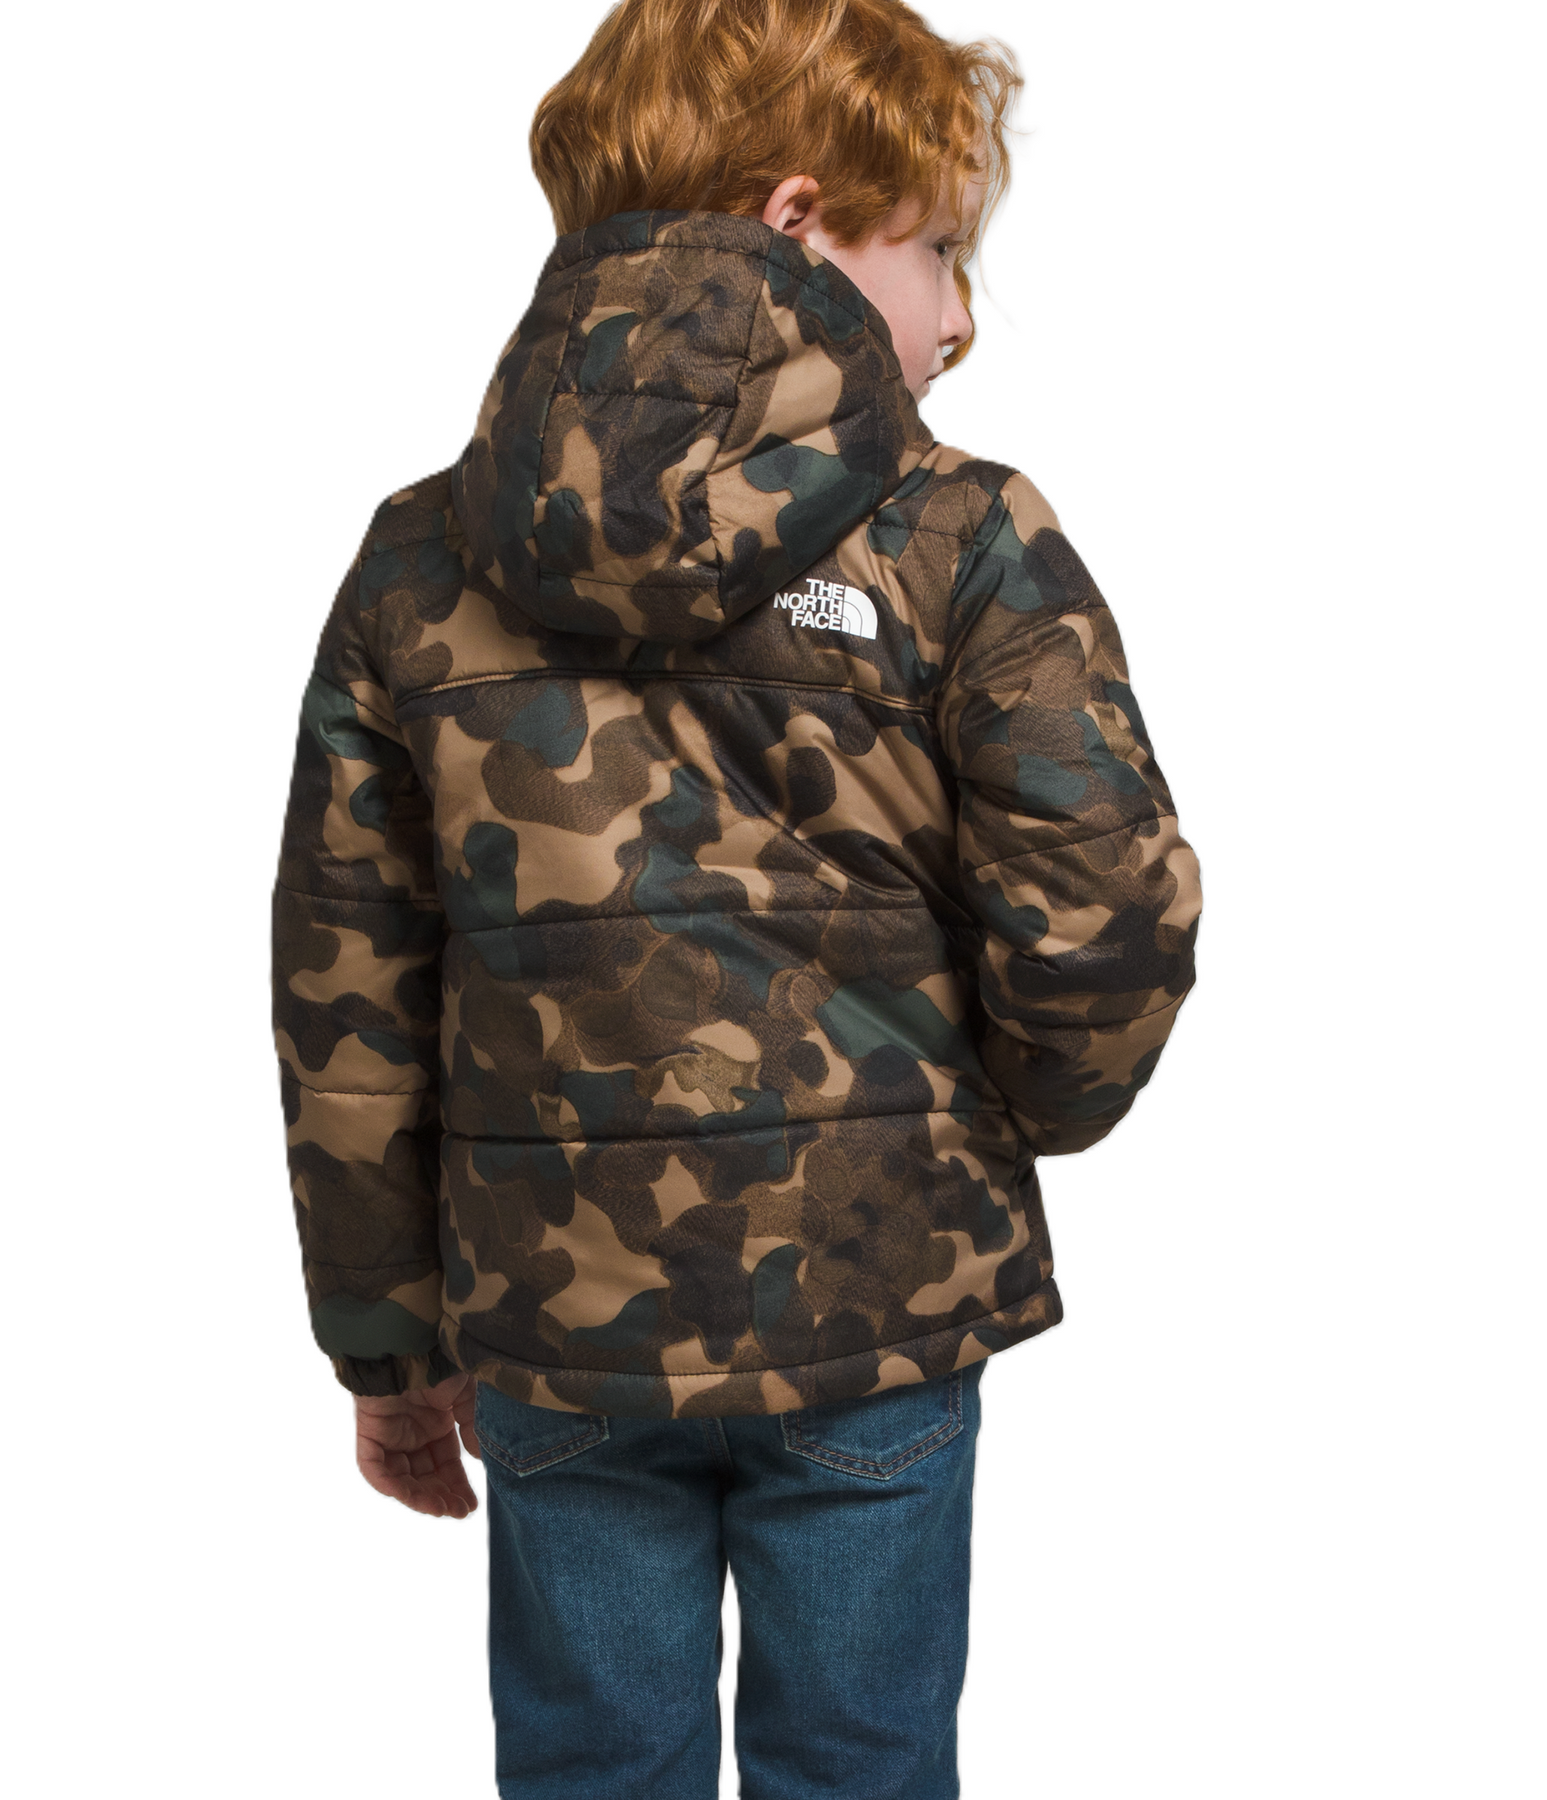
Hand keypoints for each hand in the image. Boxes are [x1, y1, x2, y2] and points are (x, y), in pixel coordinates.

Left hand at [355, 1371, 481, 1518]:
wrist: (412, 1340)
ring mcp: (389, 1434)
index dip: (457, 1486)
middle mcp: (411, 1432)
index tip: (471, 1506)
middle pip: (424, 1476)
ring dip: (419, 1497)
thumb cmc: (441, 1360)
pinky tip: (412, 1496)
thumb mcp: (467, 1396)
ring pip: (400, 1478)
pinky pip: (373, 1467)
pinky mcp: (369, 1431)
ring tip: (442, 1508)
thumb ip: (472, 1428)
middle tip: (458, 1511)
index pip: (445, 1464)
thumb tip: (481, 1460)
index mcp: (435, 1422)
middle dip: (441, 1496)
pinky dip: (390, 1484)